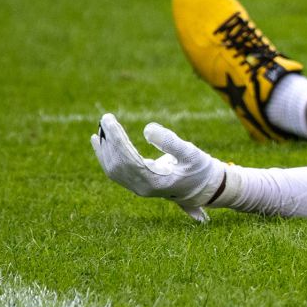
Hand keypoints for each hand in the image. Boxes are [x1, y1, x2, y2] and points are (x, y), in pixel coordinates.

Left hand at [91, 113, 225, 221]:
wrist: (207, 188)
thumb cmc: (201, 170)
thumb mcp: (191, 153)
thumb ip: (170, 142)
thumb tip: (147, 129)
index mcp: (155, 182)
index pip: (128, 160)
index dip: (117, 139)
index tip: (109, 120)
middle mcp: (143, 188)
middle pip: (117, 164)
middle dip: (109, 140)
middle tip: (106, 118)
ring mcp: (139, 187)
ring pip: (113, 168)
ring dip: (104, 147)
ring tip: (101, 127)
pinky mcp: (138, 183)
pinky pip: (116, 170)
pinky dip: (106, 155)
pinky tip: (99, 140)